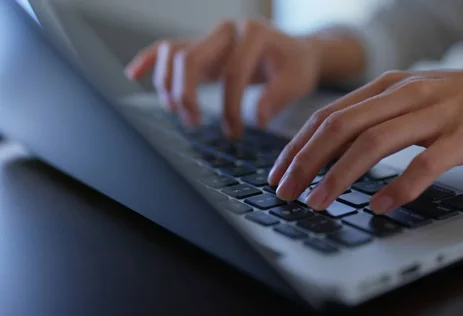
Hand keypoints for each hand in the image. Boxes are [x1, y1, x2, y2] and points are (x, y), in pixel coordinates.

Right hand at [125, 19, 319, 136]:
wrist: (295, 51)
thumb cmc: (296, 65)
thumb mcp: (298, 80)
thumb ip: (279, 97)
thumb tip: (257, 117)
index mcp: (254, 33)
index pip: (233, 72)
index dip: (231, 107)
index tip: (236, 131)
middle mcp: (227, 29)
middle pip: (190, 58)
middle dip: (189, 96)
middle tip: (196, 124)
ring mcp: (210, 35)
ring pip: (174, 54)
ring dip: (170, 87)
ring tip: (184, 115)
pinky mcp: (201, 45)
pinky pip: (168, 47)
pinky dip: (150, 60)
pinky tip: (134, 74)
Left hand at [268, 65, 462, 212]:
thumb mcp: (413, 98)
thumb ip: (377, 117)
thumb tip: (334, 149)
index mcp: (387, 86)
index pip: (328, 115)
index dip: (297, 146)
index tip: (279, 173)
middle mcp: (405, 95)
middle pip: (340, 127)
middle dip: (306, 162)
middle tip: (285, 192)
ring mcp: (434, 113)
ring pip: (373, 143)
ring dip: (339, 176)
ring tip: (319, 202)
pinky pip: (424, 163)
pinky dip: (399, 186)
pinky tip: (380, 206)